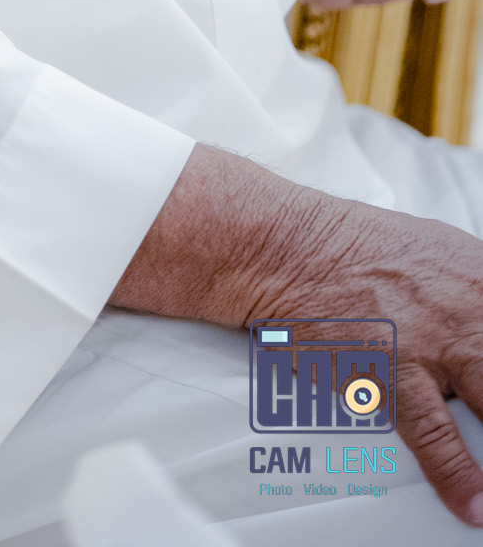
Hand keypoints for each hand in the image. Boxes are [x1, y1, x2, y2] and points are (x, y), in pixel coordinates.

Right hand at [112, 145, 482, 526]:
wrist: (285, 246)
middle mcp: (466, 305)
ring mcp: (431, 339)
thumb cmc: (347, 248)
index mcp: (479, 275)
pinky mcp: (391, 370)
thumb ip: (472, 291)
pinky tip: (472, 502)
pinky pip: (435, 434)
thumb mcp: (434, 250)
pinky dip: (458, 475)